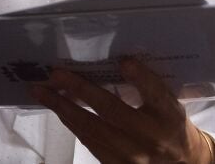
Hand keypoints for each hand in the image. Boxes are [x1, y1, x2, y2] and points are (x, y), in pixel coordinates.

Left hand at [32, 58, 214, 163]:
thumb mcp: (169, 103)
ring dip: (64, 108)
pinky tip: (59, 110)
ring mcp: (133, 156)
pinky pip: (90, 142)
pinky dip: (72, 123)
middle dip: (81, 90)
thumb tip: (116, 61)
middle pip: (113, 111)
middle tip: (57, 74)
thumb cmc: (170, 125)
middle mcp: (152, 137)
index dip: (141, 78)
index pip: (156, 94)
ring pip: (93, 129)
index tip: (126, 62)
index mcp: (169, 115)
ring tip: (43, 92)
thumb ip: (149, 86)